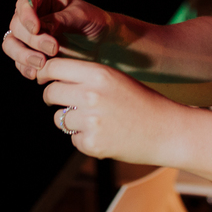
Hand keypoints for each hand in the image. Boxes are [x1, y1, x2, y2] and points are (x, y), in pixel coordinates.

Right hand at [2, 0, 110, 79]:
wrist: (103, 43)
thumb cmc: (94, 21)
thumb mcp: (81, 16)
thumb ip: (60, 20)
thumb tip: (41, 27)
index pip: (24, 2)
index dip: (26, 14)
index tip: (36, 28)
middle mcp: (32, 17)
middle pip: (16, 26)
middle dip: (31, 39)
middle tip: (52, 48)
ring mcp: (29, 37)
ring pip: (11, 45)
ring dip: (23, 55)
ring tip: (42, 63)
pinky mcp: (32, 55)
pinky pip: (19, 62)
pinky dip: (25, 68)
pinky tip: (37, 73)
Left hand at [40, 56, 184, 164]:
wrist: (167, 130)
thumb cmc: (141, 102)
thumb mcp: (116, 79)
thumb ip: (87, 77)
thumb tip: (52, 77)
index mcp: (99, 74)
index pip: (55, 67)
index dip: (45, 73)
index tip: (44, 79)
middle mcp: (92, 95)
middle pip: (51, 93)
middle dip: (52, 98)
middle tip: (63, 102)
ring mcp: (91, 121)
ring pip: (59, 119)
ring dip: (69, 121)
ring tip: (94, 121)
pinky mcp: (93, 144)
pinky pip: (73, 140)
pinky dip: (84, 139)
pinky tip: (104, 135)